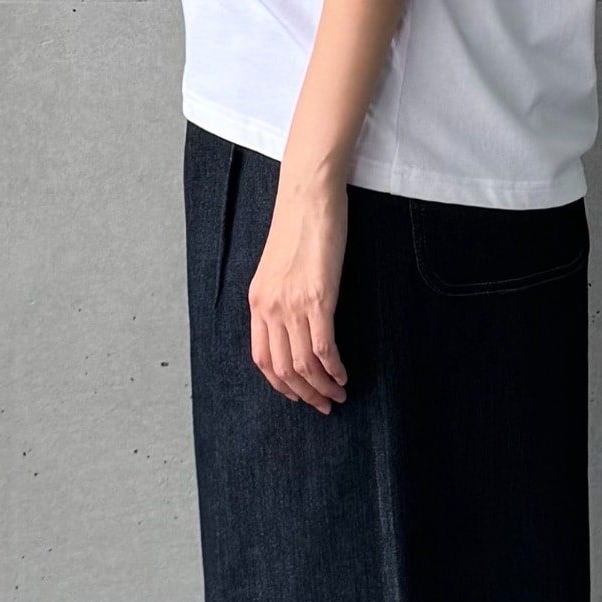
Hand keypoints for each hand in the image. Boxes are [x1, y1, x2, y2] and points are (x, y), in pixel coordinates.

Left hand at [247, 172, 350, 412]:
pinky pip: (322, 348)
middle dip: (304, 394)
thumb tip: (295, 323)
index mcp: (257, 302)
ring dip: (321, 387)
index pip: (262, 359)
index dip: (280, 384)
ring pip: (302, 364)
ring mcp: (292, 305)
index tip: (298, 395)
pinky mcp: (318, 298)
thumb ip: (281, 297)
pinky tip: (343, 375)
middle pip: (282, 369)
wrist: (308, 196)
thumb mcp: (279, 268)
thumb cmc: (299, 226)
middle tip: (324, 405)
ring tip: (338, 395)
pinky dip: (333, 368)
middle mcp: (270, 308)